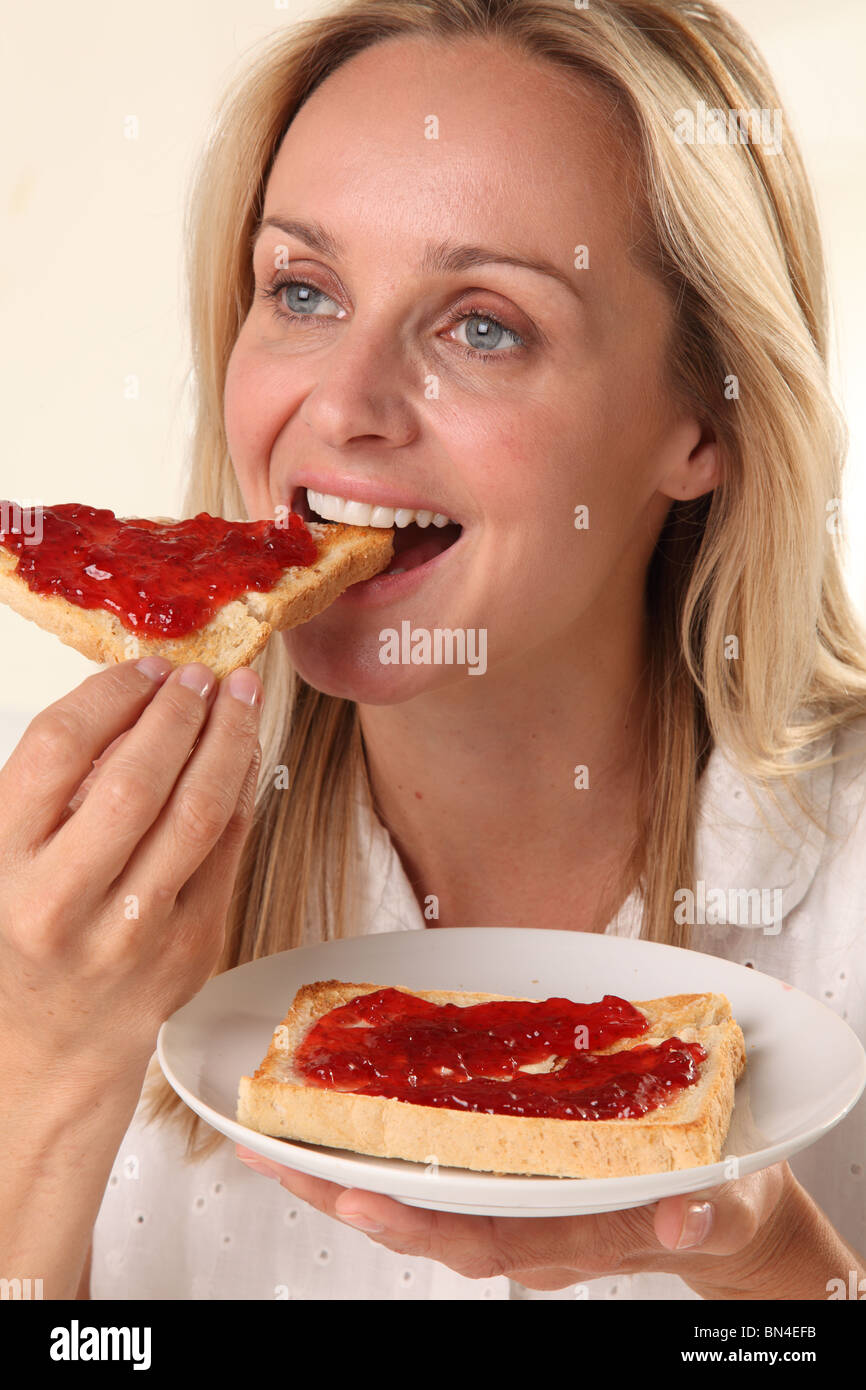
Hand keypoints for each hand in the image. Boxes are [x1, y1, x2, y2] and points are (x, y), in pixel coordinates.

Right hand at [0, 657, 261, 1079]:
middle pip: (136, 778)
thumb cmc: (27, 935)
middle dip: (180, 712)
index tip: (145, 669)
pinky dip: (242, 792)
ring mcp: (132, 931)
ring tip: (238, 698)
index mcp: (5, 863)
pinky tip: (244, 756)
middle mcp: (63, 900)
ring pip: (198, 813)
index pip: (57, 748)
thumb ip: (53, 789)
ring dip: (227, 742)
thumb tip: (136, 703)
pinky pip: (228, 851)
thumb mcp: (7, 857)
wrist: (50, 1046)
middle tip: (202, 676)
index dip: (110, 693)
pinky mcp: (189, 949)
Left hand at [235, 1148, 801, 1296]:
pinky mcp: (516, 1165)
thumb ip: (705, 1214)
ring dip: (347, 1163)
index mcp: (571, 1236)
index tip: (356, 1196)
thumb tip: (685, 1216)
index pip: (483, 1239)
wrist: (725, 1207)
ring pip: (420, 1189)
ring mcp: (518, 1197)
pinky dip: (390, 1137)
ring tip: (278, 1134)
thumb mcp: (725, 1206)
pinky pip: (442, 1159)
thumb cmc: (720, 1204)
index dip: (417, 1222)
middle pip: (425, 1216)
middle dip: (345, 1191)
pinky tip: (349, 1104)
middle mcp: (530, 1223)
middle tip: (273, 1156)